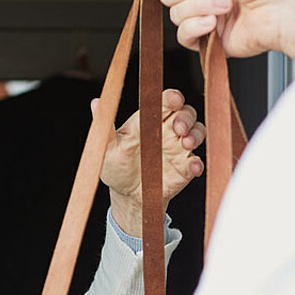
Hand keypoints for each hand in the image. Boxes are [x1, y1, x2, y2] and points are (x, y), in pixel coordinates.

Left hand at [96, 88, 204, 236]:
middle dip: (186, 118)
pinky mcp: (185, 168)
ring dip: (196, 135)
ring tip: (187, 144)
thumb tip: (96, 102)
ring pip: (197, 132)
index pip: (164, 102)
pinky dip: (198, 163)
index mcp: (148, 121)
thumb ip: (104, 126)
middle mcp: (167, 131)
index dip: (172, 98)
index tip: (175, 100)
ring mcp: (179, 149)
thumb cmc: (116, 167)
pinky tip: (193, 167)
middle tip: (178, 128)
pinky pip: (198, 162)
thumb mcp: (106, 148)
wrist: (126, 196)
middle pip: (186, 114)